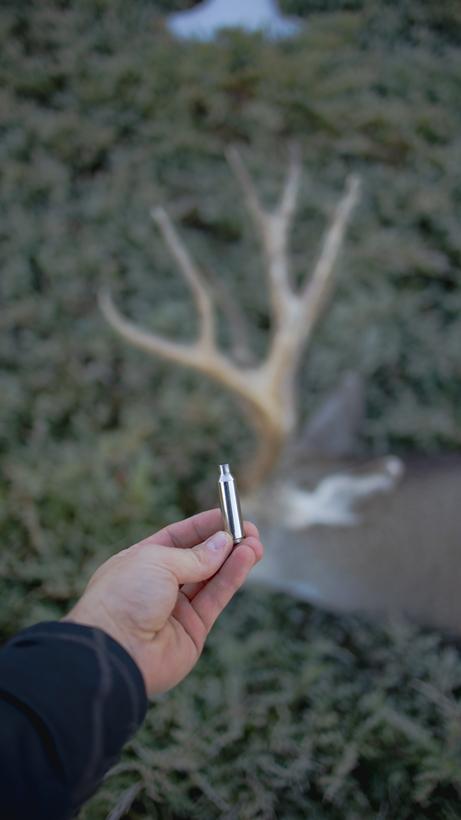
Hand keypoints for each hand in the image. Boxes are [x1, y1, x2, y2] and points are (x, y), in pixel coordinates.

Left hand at [63, 509, 262, 695]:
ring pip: (211, 578)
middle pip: (198, 558)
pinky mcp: (193, 630)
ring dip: (233, 559)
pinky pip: (216, 598)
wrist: (115, 651)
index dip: (203, 526)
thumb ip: (195, 555)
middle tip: (249, 530)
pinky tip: (245, 559)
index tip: (229, 514)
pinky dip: (232, 578)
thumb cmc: (124, 597)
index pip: (177, 538)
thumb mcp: (157, 561)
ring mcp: (176, 609)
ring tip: (255, 544)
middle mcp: (158, 585)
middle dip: (224, 543)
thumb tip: (223, 543)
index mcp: (140, 562)